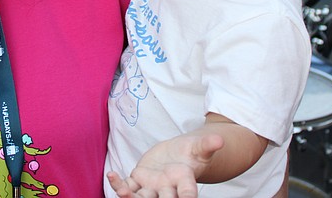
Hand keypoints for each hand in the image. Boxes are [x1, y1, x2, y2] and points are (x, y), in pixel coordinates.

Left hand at [107, 133, 223, 197]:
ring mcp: (152, 187)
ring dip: (131, 196)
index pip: (187, 193)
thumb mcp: (200, 147)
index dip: (187, 196)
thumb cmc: (191, 153)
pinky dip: (118, 184)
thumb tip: (220, 139)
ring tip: (122, 193)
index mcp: (185, 182)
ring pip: (141, 197)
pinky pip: (127, 185)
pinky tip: (111, 175)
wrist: (177, 155)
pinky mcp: (139, 181)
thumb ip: (207, 145)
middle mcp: (168, 189)